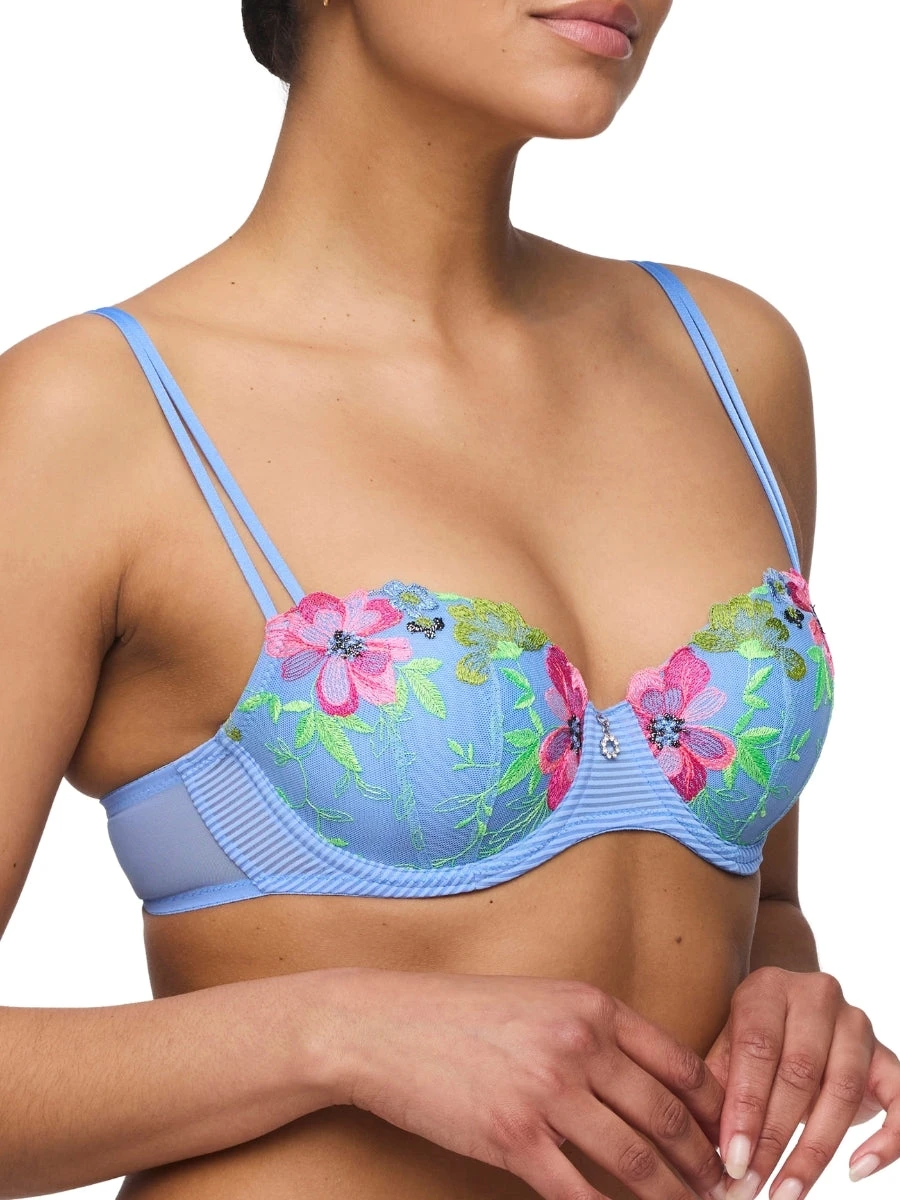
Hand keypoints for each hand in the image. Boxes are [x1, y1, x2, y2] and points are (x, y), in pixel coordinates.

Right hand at [321, 966, 731, 1199]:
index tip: (730, 1139)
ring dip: (671, 1198)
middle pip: (667, 1119)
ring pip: (634, 1162)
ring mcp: (546, 1093)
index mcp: (591, 1006)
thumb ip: (594, 1032)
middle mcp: (578, 1045)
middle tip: (724, 1192)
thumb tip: (649, 1083)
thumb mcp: (540, 1000)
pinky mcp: (513, 1138)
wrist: (383, 1025)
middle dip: (703, 1165)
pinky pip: (580, 1193)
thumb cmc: (460, 1013)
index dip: (716, 1112)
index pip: (681, 1065)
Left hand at [705, 965, 899, 1199]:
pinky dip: (886, 1140)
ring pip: (842, 1091)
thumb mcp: (727, 1052)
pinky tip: (856, 1170)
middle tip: (751, 1184)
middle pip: (799, 1072)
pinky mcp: (887, 1057)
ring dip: (814, 1151)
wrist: (795, 1017)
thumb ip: (718, 1090)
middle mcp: (817, 996)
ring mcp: (857, 1025)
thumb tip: (708, 1148)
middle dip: (774, 1137)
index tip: (732, 1157)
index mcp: (769, 988)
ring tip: (787, 1191)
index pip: (758, 1047)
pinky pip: (899, 1099)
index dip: (745, 1106)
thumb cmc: (753, 1042)